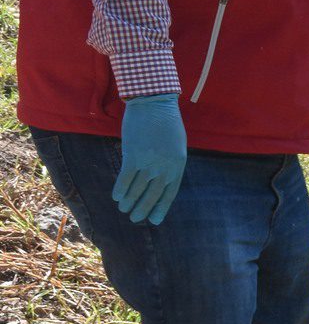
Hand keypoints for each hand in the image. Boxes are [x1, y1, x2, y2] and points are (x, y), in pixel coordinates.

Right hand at [113, 93, 185, 224]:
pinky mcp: (134, 155)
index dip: (161, 207)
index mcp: (178, 165)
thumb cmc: (166, 123)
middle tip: (135, 219)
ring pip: (138, 188)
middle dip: (143, 208)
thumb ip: (170, 163)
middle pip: (153, 194)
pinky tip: (116, 197)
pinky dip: (120, 189)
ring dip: (130, 201)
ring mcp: (149, 162)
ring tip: (124, 210)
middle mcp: (165, 166)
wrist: (154, 103)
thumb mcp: (176, 145)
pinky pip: (126, 178)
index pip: (170, 192)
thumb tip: (160, 180)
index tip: (154, 220)